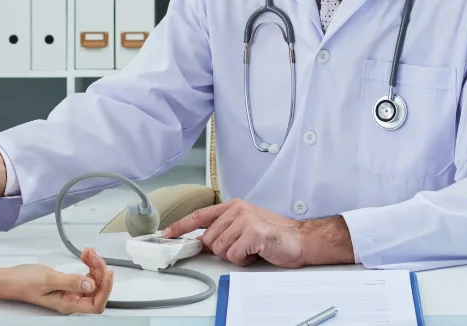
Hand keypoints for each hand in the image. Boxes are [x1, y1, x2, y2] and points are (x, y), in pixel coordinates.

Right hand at [0, 248, 114, 313]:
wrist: (10, 278)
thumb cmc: (23, 282)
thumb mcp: (48, 279)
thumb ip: (70, 282)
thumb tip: (91, 286)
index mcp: (68, 304)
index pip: (96, 304)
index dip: (106, 290)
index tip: (108, 272)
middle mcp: (71, 300)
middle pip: (97, 290)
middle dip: (99, 271)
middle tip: (93, 255)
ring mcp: (70, 292)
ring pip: (92, 281)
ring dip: (94, 266)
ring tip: (89, 252)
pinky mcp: (68, 284)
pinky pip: (84, 276)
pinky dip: (88, 265)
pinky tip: (85, 255)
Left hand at [162, 199, 306, 267]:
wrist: (300, 240)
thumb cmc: (273, 235)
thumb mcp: (244, 227)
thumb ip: (223, 231)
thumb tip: (199, 242)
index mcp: (233, 206)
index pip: (200, 215)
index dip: (180, 226)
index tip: (166, 234)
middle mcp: (237, 210)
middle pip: (209, 240)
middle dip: (223, 250)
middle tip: (242, 247)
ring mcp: (245, 220)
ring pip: (220, 249)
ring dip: (235, 255)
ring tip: (251, 249)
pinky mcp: (253, 233)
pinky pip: (234, 255)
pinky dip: (244, 259)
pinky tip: (256, 252)